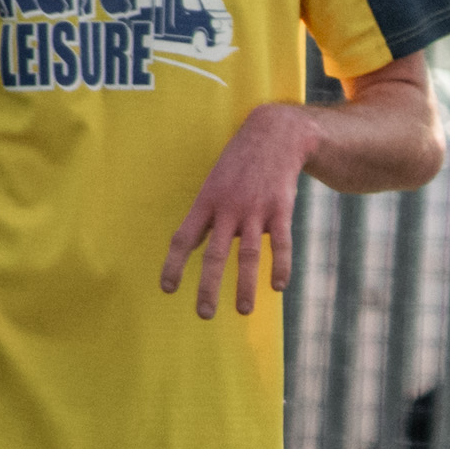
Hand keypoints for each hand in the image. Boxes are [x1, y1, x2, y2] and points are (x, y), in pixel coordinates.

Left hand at [162, 103, 319, 317]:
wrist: (275, 134)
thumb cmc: (240, 162)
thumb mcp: (216, 181)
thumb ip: (208, 213)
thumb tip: (194, 243)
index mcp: (207, 201)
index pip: (185, 238)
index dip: (175, 264)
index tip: (168, 289)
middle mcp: (228, 208)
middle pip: (215, 254)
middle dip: (209, 286)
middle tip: (204, 314)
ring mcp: (255, 209)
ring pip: (248, 254)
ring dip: (245, 285)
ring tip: (243, 310)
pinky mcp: (281, 208)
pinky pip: (280, 243)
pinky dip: (280, 265)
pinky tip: (278, 286)